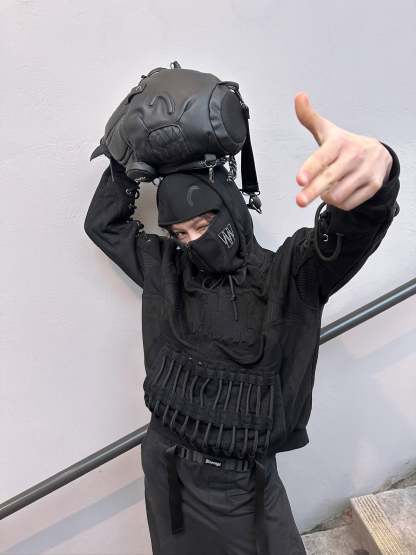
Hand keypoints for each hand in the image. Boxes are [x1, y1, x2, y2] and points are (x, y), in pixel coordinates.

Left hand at [294, 92, 392, 209]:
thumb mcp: (327, 130)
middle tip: (299, 201)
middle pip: (329, 178)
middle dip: (312, 191)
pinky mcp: (373, 186)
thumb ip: (309, 117)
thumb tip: (299, 96)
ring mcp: (365, 172)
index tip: (300, 180)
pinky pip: (348, 204)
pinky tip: (339, 193)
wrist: (378, 154)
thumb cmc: (345, 145)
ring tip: (325, 189)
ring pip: (338, 194)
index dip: (310, 169)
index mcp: (339, 142)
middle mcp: (354, 156)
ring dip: (326, 197)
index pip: (322, 157)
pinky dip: (339, 203)